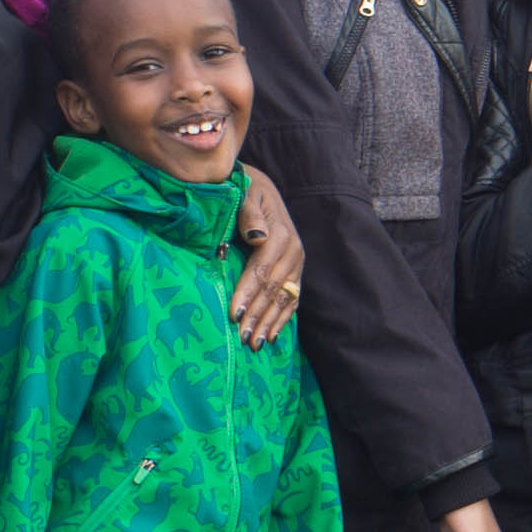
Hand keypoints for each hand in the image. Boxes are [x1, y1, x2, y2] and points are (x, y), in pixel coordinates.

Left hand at [226, 167, 306, 349]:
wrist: (259, 187)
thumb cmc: (245, 191)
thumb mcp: (246, 193)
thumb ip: (249, 213)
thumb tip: (257, 236)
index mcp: (280, 235)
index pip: (262, 270)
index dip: (248, 293)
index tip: (234, 314)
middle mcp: (294, 252)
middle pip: (273, 290)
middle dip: (257, 316)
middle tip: (242, 339)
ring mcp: (297, 264)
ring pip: (283, 299)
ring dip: (269, 323)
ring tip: (254, 344)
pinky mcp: (295, 272)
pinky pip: (292, 300)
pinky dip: (282, 319)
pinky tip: (271, 336)